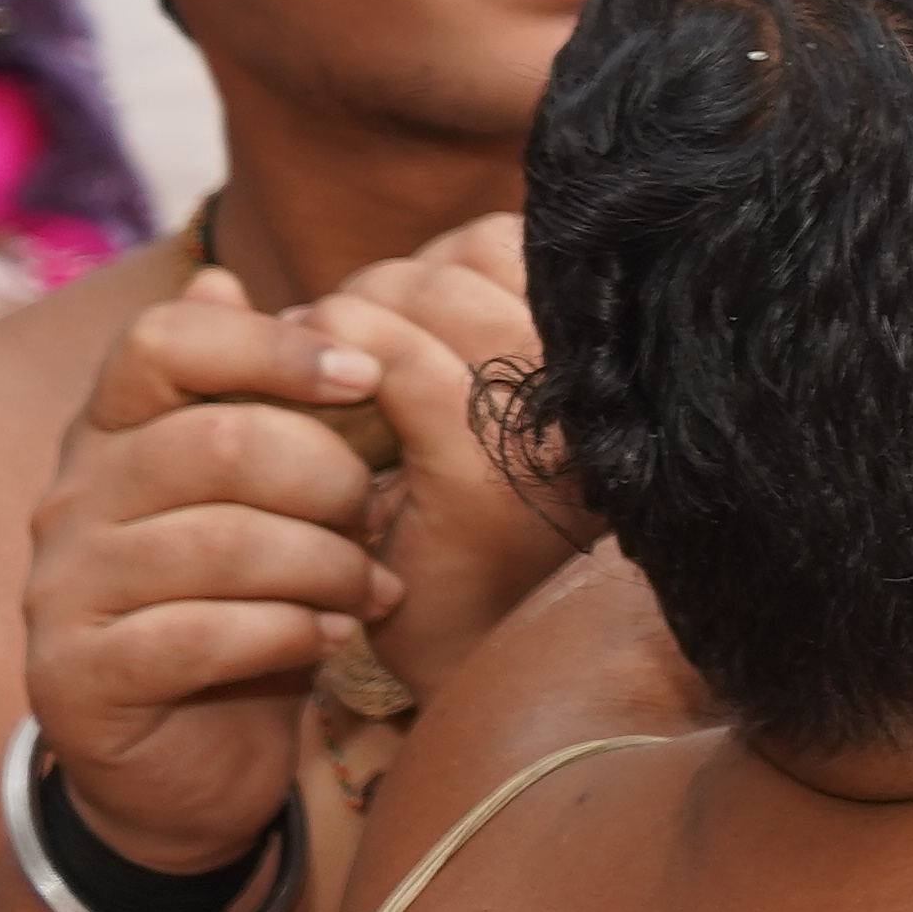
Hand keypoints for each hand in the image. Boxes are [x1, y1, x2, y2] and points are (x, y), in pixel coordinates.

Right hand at [19, 268, 394, 878]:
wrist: (187, 760)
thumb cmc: (246, 599)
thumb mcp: (263, 492)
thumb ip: (251, 397)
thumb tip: (224, 281)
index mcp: (111, 432)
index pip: (163, 340)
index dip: (273, 346)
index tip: (366, 376)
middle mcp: (68, 499)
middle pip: (214, 441)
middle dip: (329, 475)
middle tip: (380, 514)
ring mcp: (59, 590)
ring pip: (219, 541)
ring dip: (325, 562)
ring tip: (370, 584)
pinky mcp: (74, 677)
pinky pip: (197, 634)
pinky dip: (287, 631)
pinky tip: (328, 637)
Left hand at [303, 215, 570, 697]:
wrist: (484, 667)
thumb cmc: (473, 541)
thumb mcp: (477, 419)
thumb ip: (438, 336)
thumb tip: (341, 280)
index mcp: (600, 358)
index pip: (505, 244)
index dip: (427, 264)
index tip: (378, 315)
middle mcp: (593, 381)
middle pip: (461, 264)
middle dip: (377, 289)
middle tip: (324, 341)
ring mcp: (547, 425)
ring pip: (427, 301)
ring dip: (349, 317)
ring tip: (312, 367)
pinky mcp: (486, 476)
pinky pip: (401, 371)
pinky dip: (343, 360)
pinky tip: (312, 395)